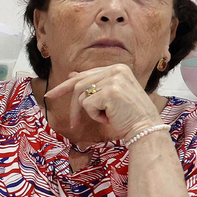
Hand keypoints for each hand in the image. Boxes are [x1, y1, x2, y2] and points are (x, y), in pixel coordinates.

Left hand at [44, 64, 163, 142]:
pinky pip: (87, 104)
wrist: (145, 128)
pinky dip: (95, 116)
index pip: (86, 75)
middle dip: (71, 105)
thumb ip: (94, 84)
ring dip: (89, 112)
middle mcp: (116, 70)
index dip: (66, 86)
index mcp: (117, 68)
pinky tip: (109, 118)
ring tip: (106, 117)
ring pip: (82, 96)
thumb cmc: (129, 115)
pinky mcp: (110, 91)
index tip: (51, 94)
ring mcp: (113, 79)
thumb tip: (71, 75)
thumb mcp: (110, 96)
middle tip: (71, 122)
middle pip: (79, 84)